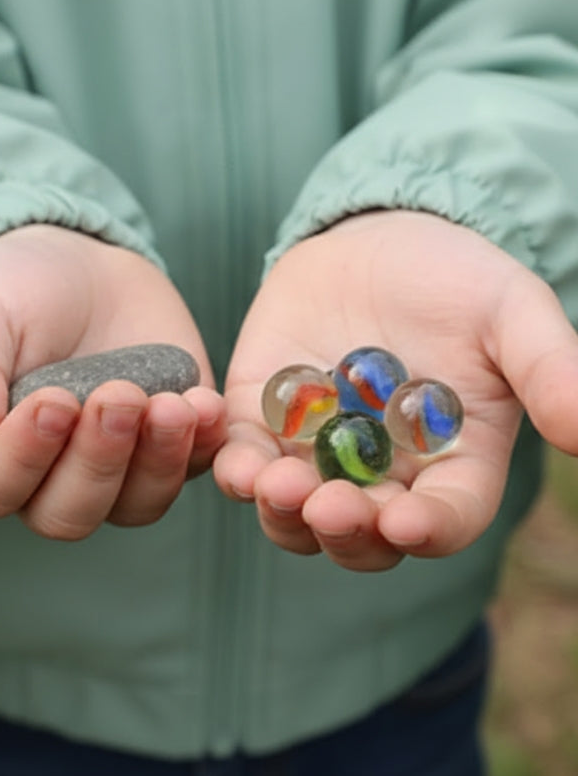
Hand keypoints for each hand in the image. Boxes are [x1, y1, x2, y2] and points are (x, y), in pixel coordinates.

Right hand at [0, 225, 225, 538]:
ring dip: (156, 462)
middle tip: (117, 395)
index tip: (52, 399)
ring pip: (135, 506)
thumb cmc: (15, 291)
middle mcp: (44, 479)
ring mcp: (111, 471)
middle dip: (97, 461)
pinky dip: (201, 446)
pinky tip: (202, 402)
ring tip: (170, 403)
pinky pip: (190, 472)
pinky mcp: (166, 450)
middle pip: (68, 515)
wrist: (80, 266)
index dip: (23, 457)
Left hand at [213, 211, 577, 570]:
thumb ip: (548, 369)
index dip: (429, 530)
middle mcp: (382, 475)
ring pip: (294, 517)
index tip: (409, 522)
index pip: (446, 518)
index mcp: (450, 464)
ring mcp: (316, 456)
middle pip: (363, 537)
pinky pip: (242, 463)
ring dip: (282, 512)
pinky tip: (230, 460)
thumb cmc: (453, 276)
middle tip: (328, 506)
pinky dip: (234, 470)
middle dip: (345, 531)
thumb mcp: (509, 312)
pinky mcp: (261, 425)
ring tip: (273, 483)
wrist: (374, 239)